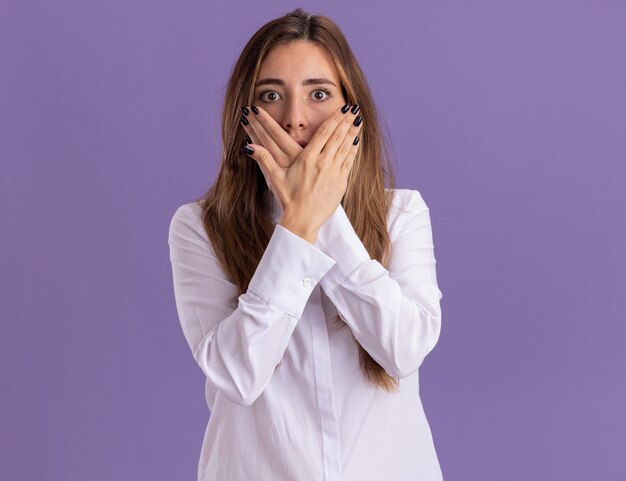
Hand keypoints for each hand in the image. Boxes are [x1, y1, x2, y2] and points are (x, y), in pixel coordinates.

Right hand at [240, 104, 362, 241]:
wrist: (302, 220)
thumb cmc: (288, 199)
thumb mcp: (274, 177)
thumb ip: (263, 159)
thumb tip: (247, 146)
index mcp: (307, 159)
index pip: (324, 133)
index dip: (334, 119)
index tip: (341, 109)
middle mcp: (322, 163)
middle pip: (337, 137)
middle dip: (346, 121)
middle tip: (353, 109)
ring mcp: (333, 173)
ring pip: (345, 147)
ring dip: (352, 133)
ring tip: (358, 120)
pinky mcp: (340, 183)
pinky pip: (349, 162)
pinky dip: (353, 150)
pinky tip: (357, 141)